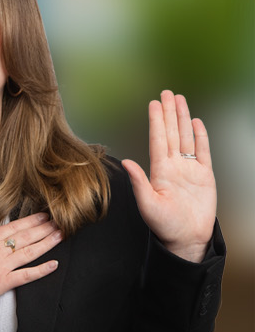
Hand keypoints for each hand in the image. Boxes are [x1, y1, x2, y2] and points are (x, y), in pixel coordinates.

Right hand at [0, 212, 61, 307]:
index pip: (13, 227)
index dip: (30, 221)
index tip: (42, 215)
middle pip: (25, 236)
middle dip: (44, 228)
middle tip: (60, 221)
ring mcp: (1, 266)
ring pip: (30, 252)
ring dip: (47, 243)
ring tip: (61, 236)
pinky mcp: (2, 282)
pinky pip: (26, 275)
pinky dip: (42, 270)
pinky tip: (54, 265)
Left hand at [122, 90, 216, 261]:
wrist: (187, 238)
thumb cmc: (164, 225)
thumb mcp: (148, 204)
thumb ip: (139, 182)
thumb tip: (126, 162)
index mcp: (159, 171)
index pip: (157, 140)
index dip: (156, 121)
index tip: (153, 103)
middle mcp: (173, 166)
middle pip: (172, 133)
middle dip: (169, 113)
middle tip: (167, 93)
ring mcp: (189, 169)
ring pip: (186, 138)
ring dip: (183, 119)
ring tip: (180, 101)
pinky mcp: (205, 176)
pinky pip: (203, 152)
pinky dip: (201, 137)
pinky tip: (196, 123)